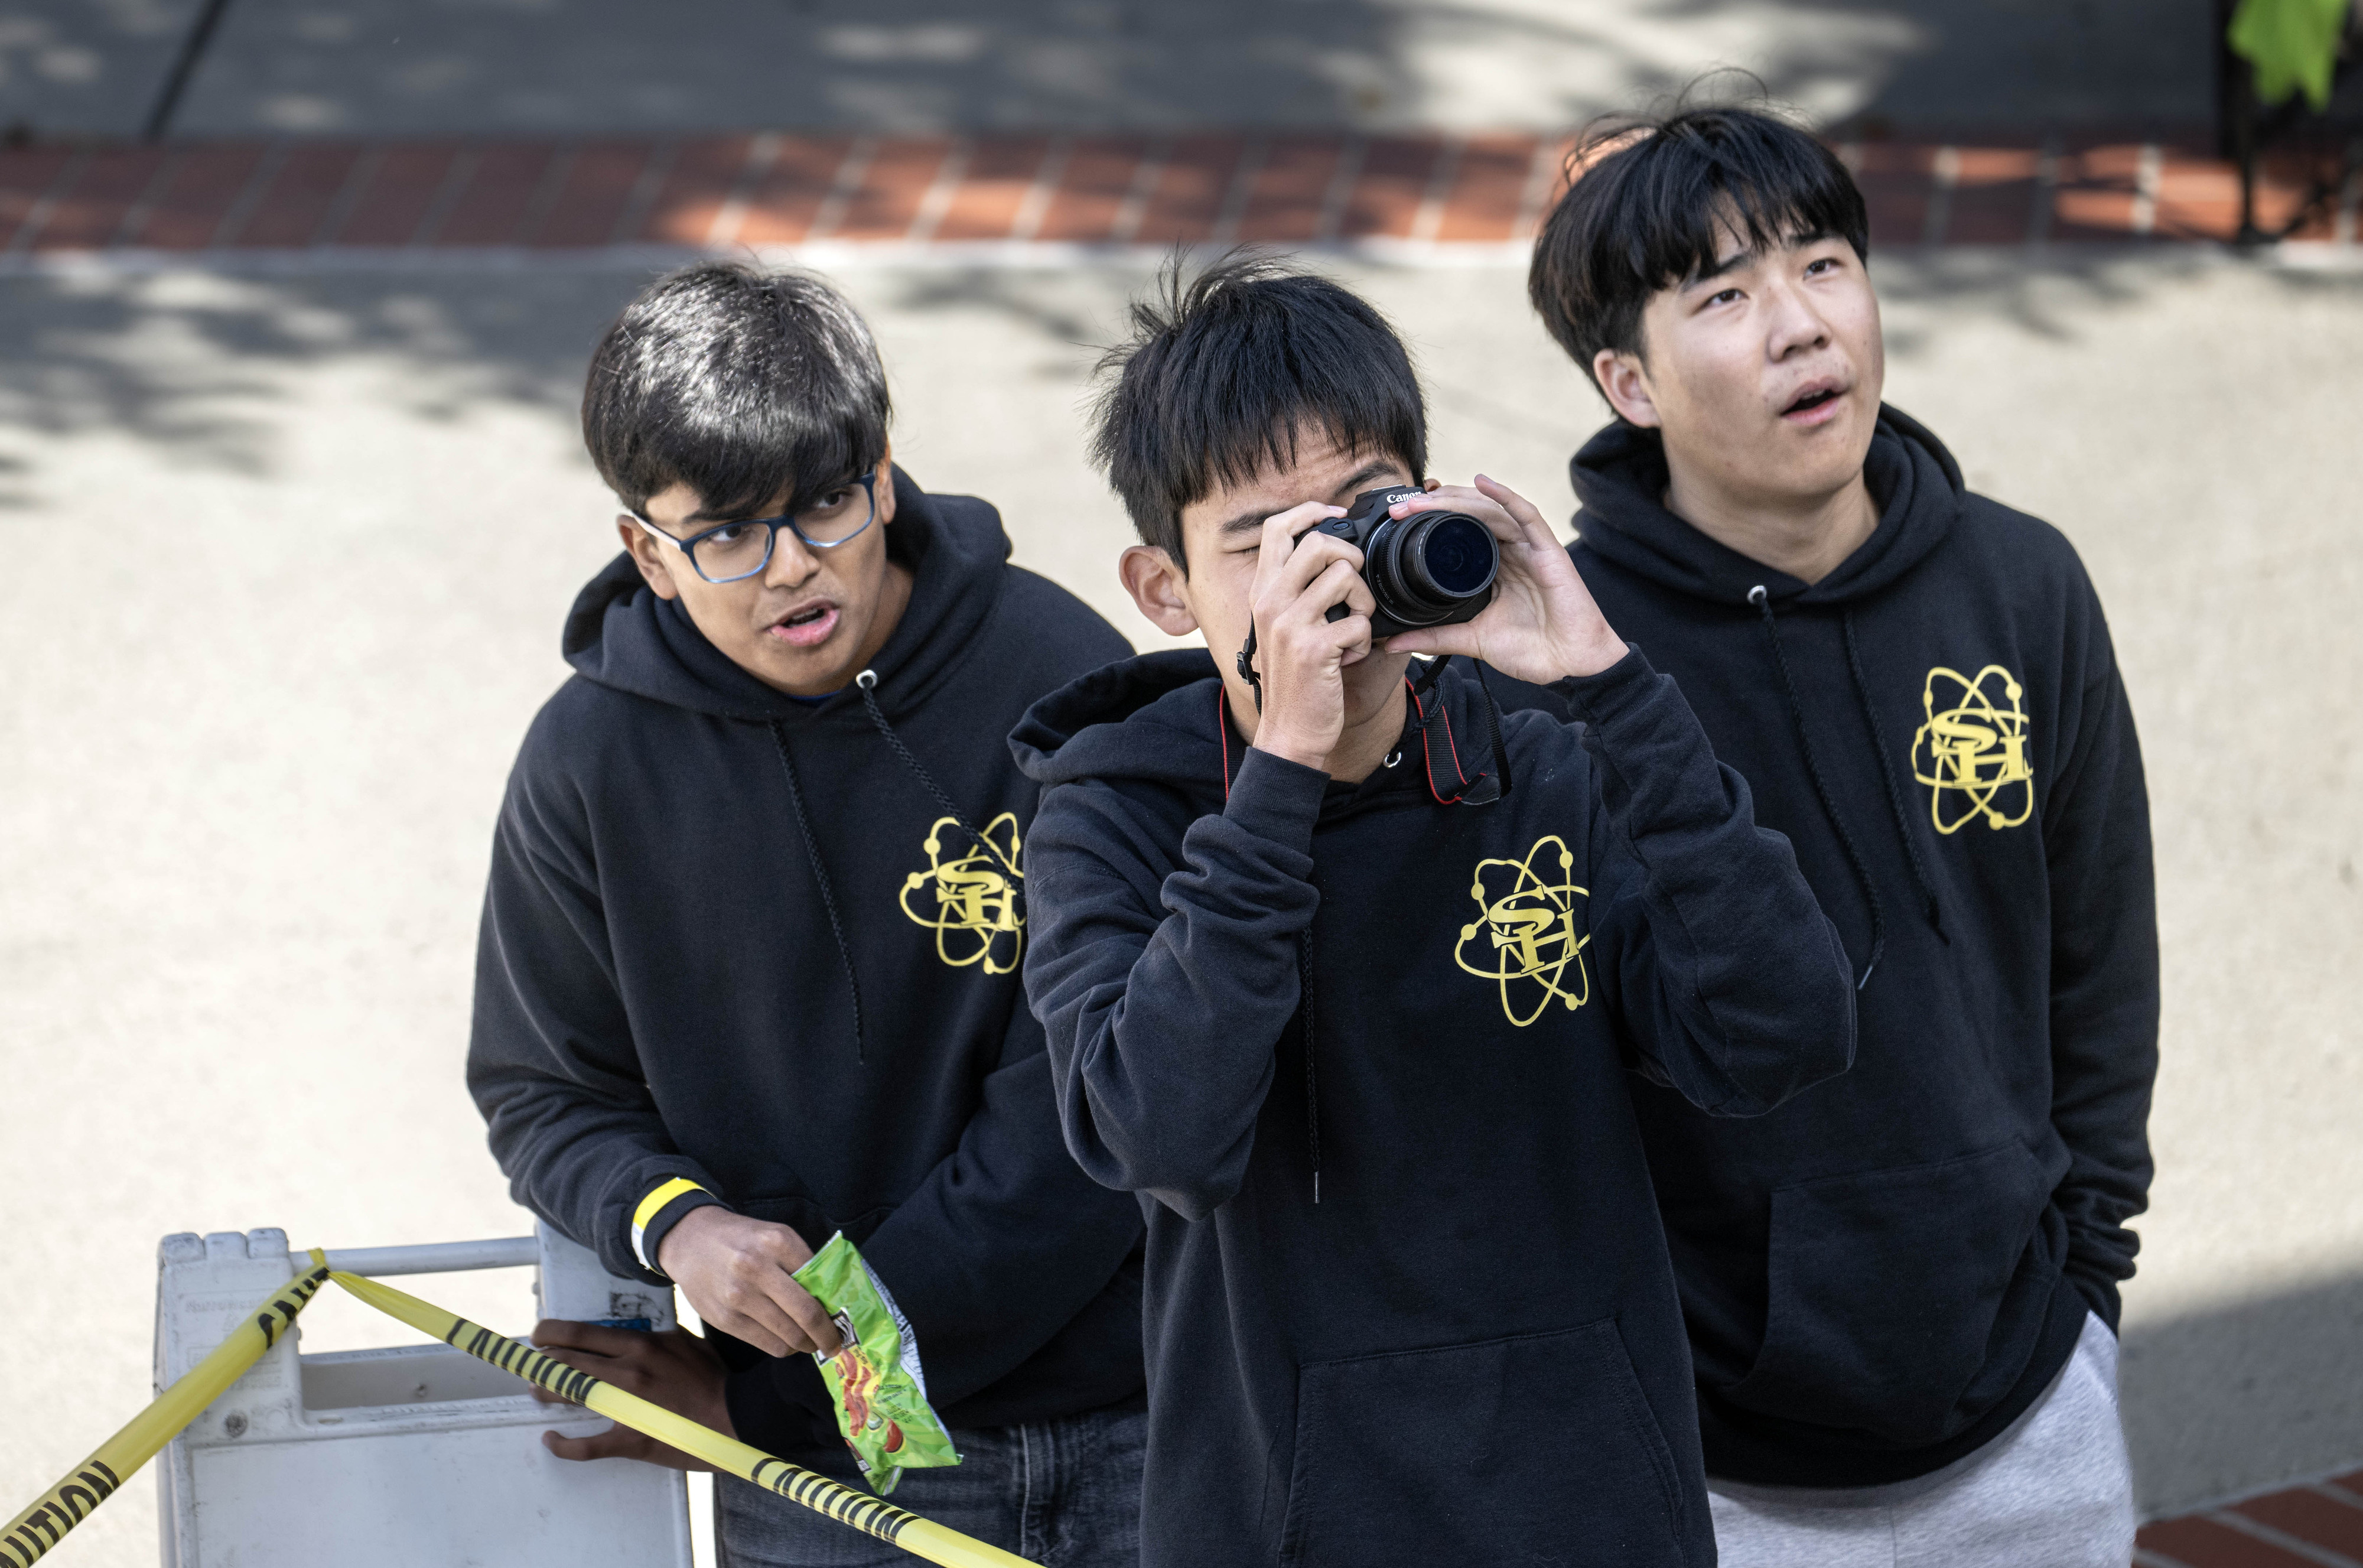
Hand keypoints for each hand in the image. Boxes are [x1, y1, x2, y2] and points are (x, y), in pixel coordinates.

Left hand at [530, 1320, 730, 1470]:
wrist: (736, 1415)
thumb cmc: (715, 1379)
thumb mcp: (687, 1343)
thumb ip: (660, 1337)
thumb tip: (643, 1333)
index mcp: (641, 1346)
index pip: (583, 1334)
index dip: (553, 1333)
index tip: (539, 1334)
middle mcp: (628, 1372)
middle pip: (569, 1362)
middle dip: (544, 1362)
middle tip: (533, 1363)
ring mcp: (626, 1407)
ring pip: (572, 1395)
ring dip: (548, 1392)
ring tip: (538, 1391)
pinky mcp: (630, 1439)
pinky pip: (587, 1446)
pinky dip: (563, 1445)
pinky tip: (551, 1440)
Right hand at [656, 1206, 842, 1358]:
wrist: (689, 1240)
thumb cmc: (741, 1239)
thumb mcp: (774, 1235)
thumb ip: (801, 1262)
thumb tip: (831, 1299)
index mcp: (778, 1242)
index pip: (821, 1281)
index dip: (837, 1305)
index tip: (845, 1317)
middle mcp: (758, 1269)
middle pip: (807, 1314)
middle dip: (828, 1335)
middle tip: (835, 1343)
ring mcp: (739, 1297)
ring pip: (789, 1336)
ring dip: (806, 1345)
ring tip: (810, 1343)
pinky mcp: (725, 1319)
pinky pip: (768, 1344)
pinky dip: (784, 1348)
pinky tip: (787, 1341)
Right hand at [1243, 503, 1378, 770]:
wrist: (1289, 732)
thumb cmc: (1294, 679)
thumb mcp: (1283, 627)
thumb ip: (1297, 591)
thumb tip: (1336, 555)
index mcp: (1262, 592)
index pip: (1276, 528)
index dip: (1311, 511)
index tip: (1337, 516)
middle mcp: (1270, 602)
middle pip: (1318, 543)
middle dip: (1351, 558)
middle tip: (1356, 587)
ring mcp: (1290, 624)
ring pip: (1346, 577)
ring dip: (1364, 603)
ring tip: (1355, 628)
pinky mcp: (1314, 649)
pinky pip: (1360, 623)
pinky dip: (1365, 642)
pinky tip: (1350, 658)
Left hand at [1382, 476, 1626, 683]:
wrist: (1571, 665)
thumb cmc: (1533, 649)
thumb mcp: (1472, 640)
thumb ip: (1435, 638)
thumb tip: (1391, 644)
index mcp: (1492, 565)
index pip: (1459, 530)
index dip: (1430, 519)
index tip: (1398, 519)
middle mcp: (1509, 550)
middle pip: (1470, 514)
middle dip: (1435, 506)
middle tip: (1401, 507)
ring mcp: (1529, 548)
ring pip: (1490, 510)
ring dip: (1457, 500)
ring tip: (1426, 497)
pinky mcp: (1549, 551)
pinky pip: (1526, 515)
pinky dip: (1505, 496)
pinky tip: (1484, 481)